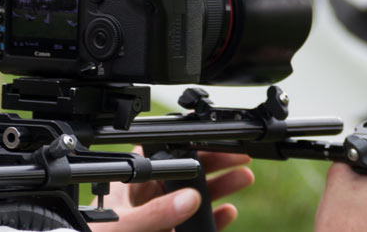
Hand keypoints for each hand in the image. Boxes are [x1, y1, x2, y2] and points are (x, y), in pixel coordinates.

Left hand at [89, 148, 255, 231]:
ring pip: (194, 199)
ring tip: (243, 177)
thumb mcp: (123, 226)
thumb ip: (154, 215)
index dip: (187, 147)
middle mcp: (144, 201)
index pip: (160, 157)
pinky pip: (195, 227)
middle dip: (213, 164)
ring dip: (220, 188)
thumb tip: (188, 199)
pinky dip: (215, 219)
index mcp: (128, 186)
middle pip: (185, 175)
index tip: (214, 144)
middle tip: (239, 157)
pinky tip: (229, 212)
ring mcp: (158, 221)